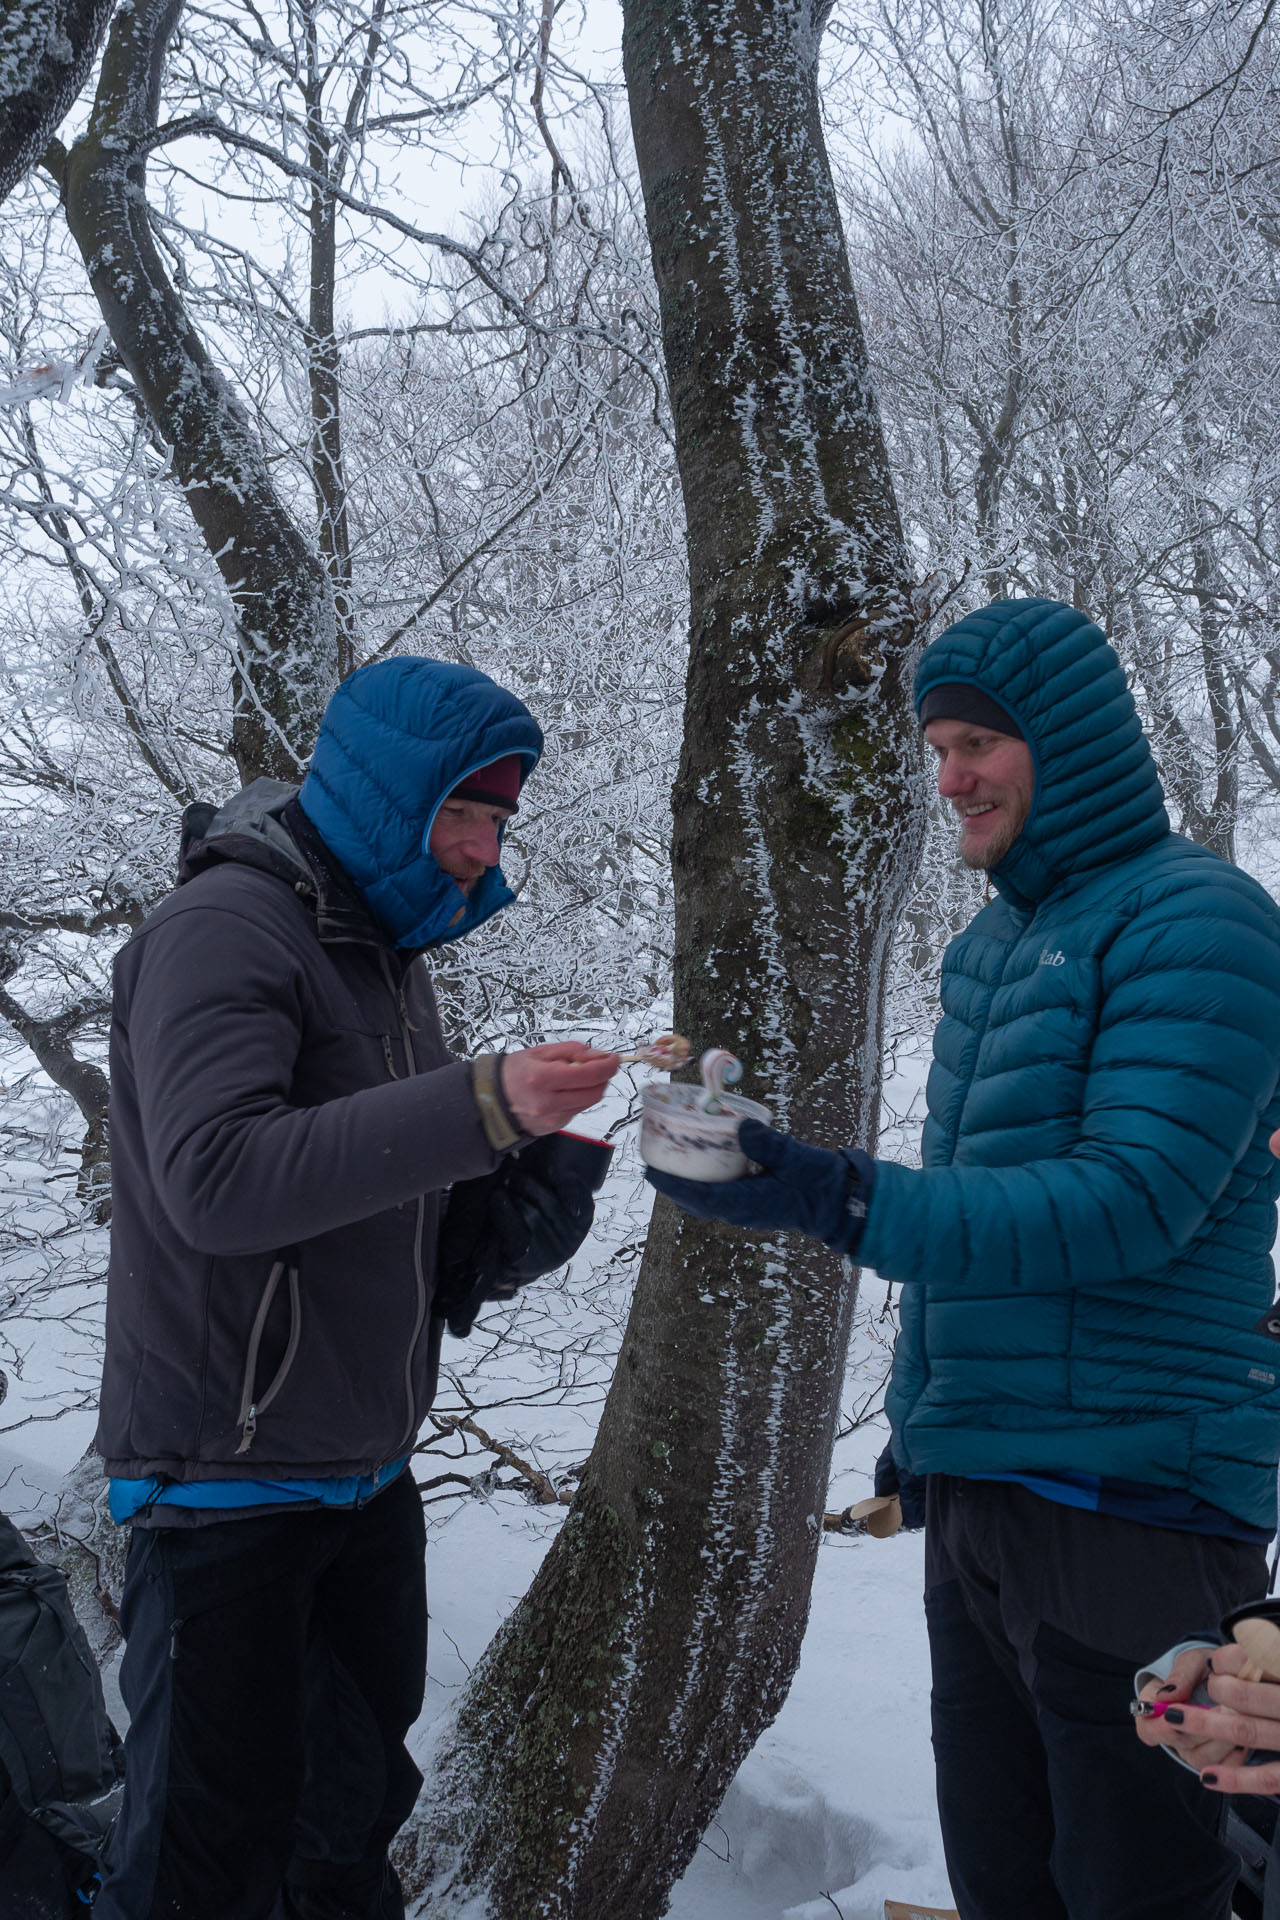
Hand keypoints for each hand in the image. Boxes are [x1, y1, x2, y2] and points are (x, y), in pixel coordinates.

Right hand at [500, 1042, 618, 1136]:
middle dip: (603, 1078)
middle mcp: (548, 1102)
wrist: (491, 1099)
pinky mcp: (554, 1128)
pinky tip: (565, 1091)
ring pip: (588, 1103)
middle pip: (594, 1093)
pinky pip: (576, 1111)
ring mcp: (551, 1119)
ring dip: (592, 1088)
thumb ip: (572, 1050)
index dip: (607, 1066)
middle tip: (600, 1066)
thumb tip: (599, 1055)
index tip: (614, 1058)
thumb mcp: (540, 1052)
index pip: (589, 1074)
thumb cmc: (514, 1072)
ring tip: (578, 1077)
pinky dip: (578, 1099)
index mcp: (542, 1078)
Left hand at [645, 1118, 870, 1254]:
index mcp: (745, 1203)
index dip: (671, 1184)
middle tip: (652, 1161)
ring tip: (671, 1162)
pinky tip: (704, 1164)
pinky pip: (720, 1195)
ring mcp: (748, 1210)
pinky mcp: (755, 1204)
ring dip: (687, 1184)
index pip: (698, 1196)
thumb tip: (740, 1125)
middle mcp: (741, 1210)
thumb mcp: (793, 1157)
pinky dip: (705, 1182)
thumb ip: (766, 1143)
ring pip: (706, 1199)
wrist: (840, 1203)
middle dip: (672, 1183)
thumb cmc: (818, 1182)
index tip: (649, 1171)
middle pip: (695, 1200)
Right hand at [1163, 1642, 1279, 1793]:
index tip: (1176, 1713)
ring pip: (1202, 1758)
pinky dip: (1235, 1753)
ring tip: (1236, 1719)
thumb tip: (1167, 1694)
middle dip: (1200, 1729)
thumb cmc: (1205, 1668)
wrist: (1228, 1679)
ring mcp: (1193, 1749)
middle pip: (1179, 1744)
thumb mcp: (1192, 1662)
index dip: (1160, 1727)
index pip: (1147, 1729)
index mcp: (1155, 1709)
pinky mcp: (1216, 1759)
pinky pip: (1224, 1765)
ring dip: (1219, 1740)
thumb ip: (1180, 1674)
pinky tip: (1243, 1736)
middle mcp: (1172, 1734)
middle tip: (1220, 1711)